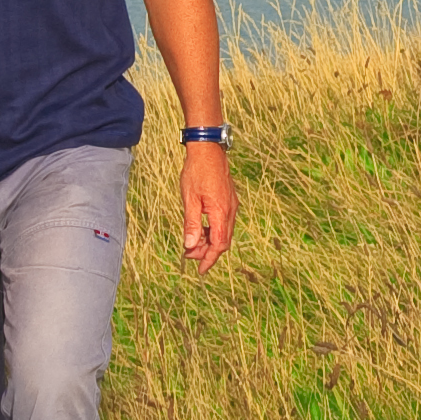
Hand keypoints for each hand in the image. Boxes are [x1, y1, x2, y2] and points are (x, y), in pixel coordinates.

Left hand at [178, 139, 236, 268]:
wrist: (208, 149)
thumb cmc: (197, 172)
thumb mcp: (190, 199)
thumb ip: (191, 224)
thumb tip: (190, 245)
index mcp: (221, 212)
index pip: (219, 245)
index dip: (209, 259)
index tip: (200, 270)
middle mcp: (230, 211)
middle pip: (223, 241)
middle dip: (207, 251)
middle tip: (189, 254)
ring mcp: (231, 205)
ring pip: (223, 232)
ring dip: (209, 241)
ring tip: (192, 242)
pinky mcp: (229, 200)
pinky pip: (223, 222)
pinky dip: (212, 230)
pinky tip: (200, 228)